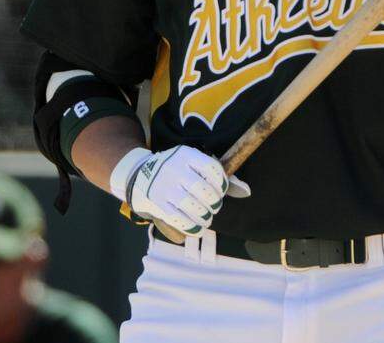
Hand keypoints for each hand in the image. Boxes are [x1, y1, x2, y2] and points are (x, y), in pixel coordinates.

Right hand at [111, 146, 250, 235]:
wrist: (138, 175)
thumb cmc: (173, 169)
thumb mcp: (190, 162)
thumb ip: (214, 174)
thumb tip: (245, 191)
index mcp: (185, 155)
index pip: (212, 168)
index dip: (222, 183)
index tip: (221, 190)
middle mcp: (175, 169)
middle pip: (204, 191)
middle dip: (214, 203)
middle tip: (214, 206)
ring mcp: (165, 187)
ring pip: (194, 207)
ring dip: (205, 216)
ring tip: (206, 217)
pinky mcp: (158, 204)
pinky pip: (180, 220)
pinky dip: (193, 227)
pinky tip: (197, 227)